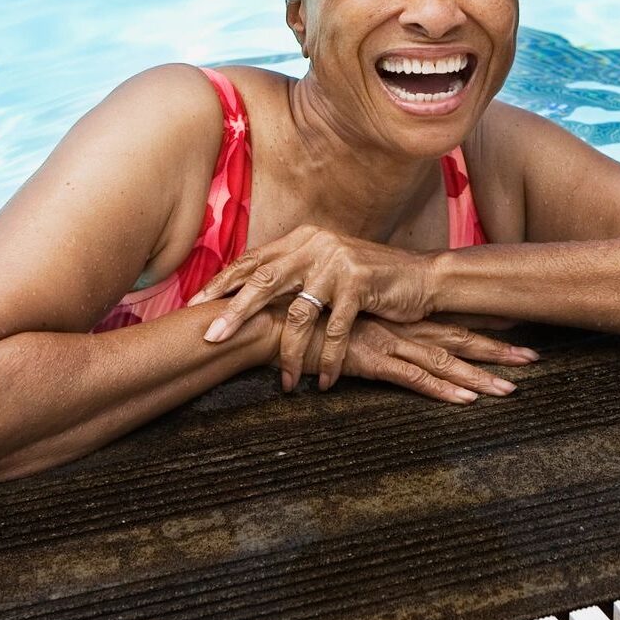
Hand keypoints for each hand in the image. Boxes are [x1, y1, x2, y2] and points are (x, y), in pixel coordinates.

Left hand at [190, 225, 439, 389]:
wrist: (423, 278)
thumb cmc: (371, 279)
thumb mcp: (328, 265)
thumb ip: (295, 272)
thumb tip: (251, 292)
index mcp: (303, 238)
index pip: (254, 261)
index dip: (223, 282)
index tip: (195, 304)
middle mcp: (316, 245)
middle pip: (263, 281)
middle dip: (233, 311)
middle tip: (210, 336)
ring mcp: (337, 264)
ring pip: (297, 313)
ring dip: (288, 352)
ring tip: (283, 381)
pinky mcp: (359, 286)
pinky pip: (334, 331)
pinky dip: (327, 360)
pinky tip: (321, 380)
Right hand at [288, 316, 536, 402]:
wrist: (273, 322)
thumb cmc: (303, 324)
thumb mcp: (342, 326)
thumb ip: (361, 333)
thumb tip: (374, 341)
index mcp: (394, 319)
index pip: (447, 322)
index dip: (481, 326)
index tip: (513, 328)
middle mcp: (398, 328)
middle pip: (457, 339)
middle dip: (496, 350)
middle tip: (532, 357)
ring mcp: (387, 344)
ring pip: (444, 361)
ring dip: (479, 376)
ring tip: (511, 388)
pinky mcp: (371, 361)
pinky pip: (414, 379)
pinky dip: (442, 391)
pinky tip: (466, 400)